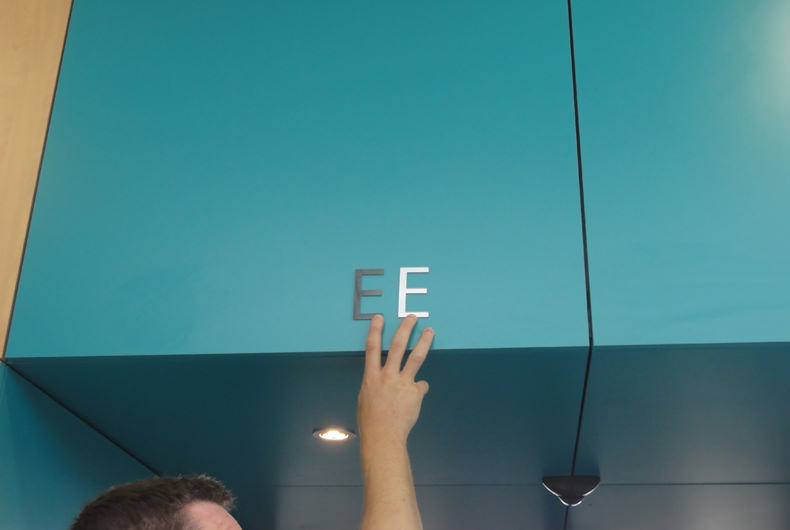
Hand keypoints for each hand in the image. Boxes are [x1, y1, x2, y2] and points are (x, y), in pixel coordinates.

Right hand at [357, 314, 433, 447]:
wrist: (383, 437)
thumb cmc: (371, 421)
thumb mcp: (365, 398)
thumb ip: (376, 385)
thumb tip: (384, 381)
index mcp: (371, 377)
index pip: (372, 348)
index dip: (375, 331)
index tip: (379, 318)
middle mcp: (387, 376)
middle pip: (397, 346)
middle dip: (405, 329)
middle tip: (412, 317)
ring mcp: (402, 383)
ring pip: (415, 357)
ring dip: (423, 341)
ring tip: (429, 331)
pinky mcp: (415, 393)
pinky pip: (420, 387)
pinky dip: (418, 390)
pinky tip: (413, 400)